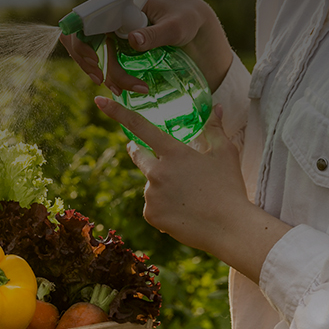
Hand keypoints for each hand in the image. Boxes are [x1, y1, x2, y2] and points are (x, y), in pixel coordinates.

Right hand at [62, 0, 233, 93]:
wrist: (194, 23)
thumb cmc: (187, 18)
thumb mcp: (176, 26)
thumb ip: (155, 33)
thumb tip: (132, 39)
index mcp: (120, 5)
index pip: (86, 20)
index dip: (82, 41)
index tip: (94, 62)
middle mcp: (111, 17)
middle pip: (81, 39)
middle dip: (85, 61)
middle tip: (100, 80)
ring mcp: (112, 31)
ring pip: (89, 52)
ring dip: (95, 71)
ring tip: (117, 90)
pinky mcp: (117, 45)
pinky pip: (101, 60)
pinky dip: (106, 75)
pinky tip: (118, 88)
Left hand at [94, 96, 289, 282]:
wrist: (228, 228)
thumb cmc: (229, 187)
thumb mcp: (225, 153)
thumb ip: (215, 129)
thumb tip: (217, 108)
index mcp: (173, 153)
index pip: (140, 126)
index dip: (118, 112)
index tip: (99, 100)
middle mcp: (156, 172)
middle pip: (138, 155)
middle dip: (140, 151)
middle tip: (151, 153)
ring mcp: (151, 194)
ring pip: (151, 183)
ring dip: (162, 184)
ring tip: (189, 196)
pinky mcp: (150, 215)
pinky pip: (152, 205)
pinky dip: (164, 206)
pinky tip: (183, 211)